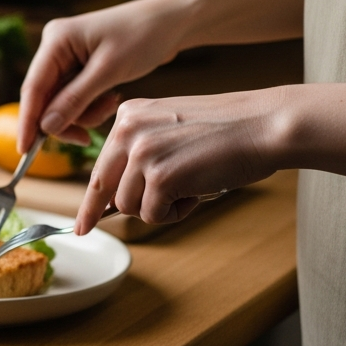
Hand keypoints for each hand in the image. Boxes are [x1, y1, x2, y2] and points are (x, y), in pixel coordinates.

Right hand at [18, 0, 190, 151]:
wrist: (171, 22)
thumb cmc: (143, 36)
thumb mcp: (109, 70)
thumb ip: (75, 100)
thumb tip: (46, 128)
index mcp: (56, 40)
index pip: (33, 88)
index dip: (28, 121)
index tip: (25, 150)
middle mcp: (55, 48)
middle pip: (45, 99)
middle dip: (67, 119)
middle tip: (87, 138)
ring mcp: (66, 58)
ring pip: (61, 103)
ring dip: (84, 113)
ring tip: (110, 104)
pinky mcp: (79, 67)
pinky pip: (75, 98)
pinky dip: (91, 106)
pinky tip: (111, 97)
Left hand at [74, 89, 283, 233]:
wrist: (265, 124)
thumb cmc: (227, 131)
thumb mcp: (171, 128)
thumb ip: (141, 152)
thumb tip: (114, 198)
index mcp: (128, 115)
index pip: (100, 164)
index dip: (89, 198)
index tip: (80, 221)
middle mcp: (127, 130)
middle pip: (104, 189)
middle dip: (99, 213)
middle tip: (86, 230)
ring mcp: (142, 153)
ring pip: (128, 206)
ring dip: (158, 208)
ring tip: (189, 188)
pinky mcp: (160, 176)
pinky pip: (152, 214)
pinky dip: (175, 213)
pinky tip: (197, 192)